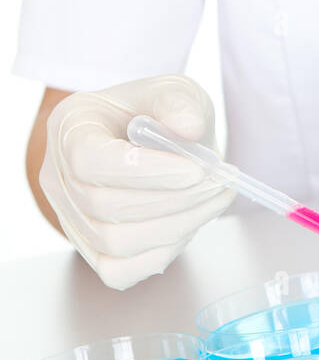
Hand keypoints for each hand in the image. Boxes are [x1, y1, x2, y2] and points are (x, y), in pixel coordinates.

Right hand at [40, 74, 234, 289]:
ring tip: (215, 198)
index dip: (146, 172)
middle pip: (105, 206)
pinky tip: (191, 221)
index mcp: (69, 128)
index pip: (91, 161)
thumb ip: (179, 102)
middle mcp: (57, 177)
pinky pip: (120, 270)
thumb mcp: (171, 89)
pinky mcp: (90, 250)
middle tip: (220, 182)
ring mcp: (69, 218)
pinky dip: (162, 251)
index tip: (197, 169)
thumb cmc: (154, 112)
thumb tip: (188, 127)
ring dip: (177, 225)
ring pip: (115, 242)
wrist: (147, 138)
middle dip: (174, 199)